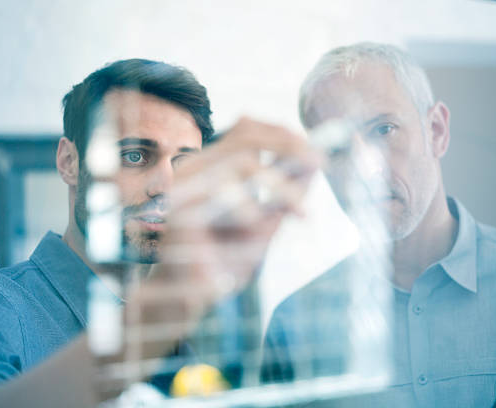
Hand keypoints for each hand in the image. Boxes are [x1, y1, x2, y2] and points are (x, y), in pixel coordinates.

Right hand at [93, 117, 321, 397]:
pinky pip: (221, 196)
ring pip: (241, 161)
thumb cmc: (225, 260)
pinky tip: (257, 221)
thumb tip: (313, 165)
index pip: (246, 131)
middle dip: (288, 146)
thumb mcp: (263, 225)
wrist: (190, 298)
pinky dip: (247, 206)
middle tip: (317, 163)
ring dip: (279, 184)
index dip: (282, 133)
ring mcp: (184, 187)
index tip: (315, 151)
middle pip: (245, 135)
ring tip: (300, 209)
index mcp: (211, 168)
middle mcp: (195, 170)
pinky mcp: (178, 210)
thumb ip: (283, 197)